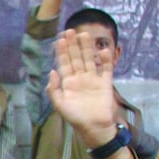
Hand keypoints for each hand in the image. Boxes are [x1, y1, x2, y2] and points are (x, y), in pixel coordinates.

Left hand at [46, 30, 117, 146]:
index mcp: (68, 83)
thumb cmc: (75, 117)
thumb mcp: (60, 105)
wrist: (94, 127)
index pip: (64, 63)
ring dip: (87, 48)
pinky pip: (106, 69)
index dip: (62, 51)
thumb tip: (52, 71)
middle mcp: (80, 78)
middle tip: (70, 31)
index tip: (60, 39)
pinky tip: (102, 50)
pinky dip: (105, 60)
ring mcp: (93, 79)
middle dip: (73, 45)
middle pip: (76, 58)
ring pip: (89, 60)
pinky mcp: (105, 83)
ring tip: (84, 35)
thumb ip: (53, 89)